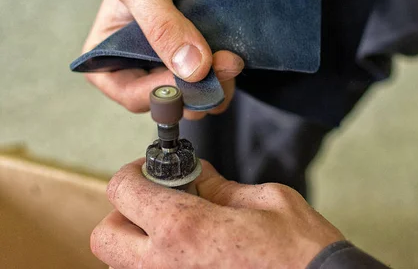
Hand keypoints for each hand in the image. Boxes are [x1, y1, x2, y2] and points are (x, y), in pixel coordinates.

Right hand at [83, 0, 242, 118]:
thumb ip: (160, 25)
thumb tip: (190, 68)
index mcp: (112, 48)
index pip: (125, 91)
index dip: (152, 93)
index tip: (181, 81)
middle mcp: (143, 61)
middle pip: (166, 99)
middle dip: (193, 91)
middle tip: (215, 68)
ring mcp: (178, 61)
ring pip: (196, 97)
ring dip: (216, 87)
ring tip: (229, 59)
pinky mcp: (208, 57)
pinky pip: (218, 84)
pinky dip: (228, 78)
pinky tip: (234, 55)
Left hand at [91, 159, 343, 268]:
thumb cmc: (301, 250)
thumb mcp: (267, 200)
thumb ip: (221, 187)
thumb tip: (198, 175)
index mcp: (184, 228)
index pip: (123, 190)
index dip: (134, 171)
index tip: (153, 170)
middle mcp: (164, 265)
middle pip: (106, 235)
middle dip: (125, 212)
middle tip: (159, 202)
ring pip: (122, 264)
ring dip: (139, 242)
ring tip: (179, 231)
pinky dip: (161, 262)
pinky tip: (194, 254)